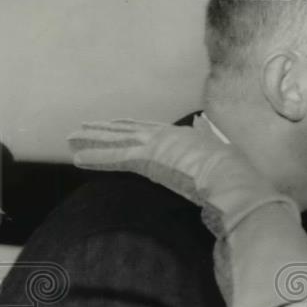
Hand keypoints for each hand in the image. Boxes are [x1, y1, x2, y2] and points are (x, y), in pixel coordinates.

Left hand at [67, 117, 296, 234]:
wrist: (234, 181)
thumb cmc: (235, 177)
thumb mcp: (225, 157)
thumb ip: (213, 141)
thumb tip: (208, 127)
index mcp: (184, 138)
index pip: (149, 132)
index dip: (129, 128)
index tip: (114, 126)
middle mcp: (168, 137)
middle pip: (128, 132)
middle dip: (104, 131)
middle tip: (80, 130)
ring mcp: (158, 146)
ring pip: (118, 141)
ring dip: (93, 140)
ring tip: (71, 139)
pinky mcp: (150, 159)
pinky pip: (117, 157)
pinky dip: (97, 156)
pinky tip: (78, 157)